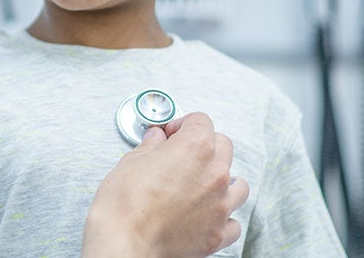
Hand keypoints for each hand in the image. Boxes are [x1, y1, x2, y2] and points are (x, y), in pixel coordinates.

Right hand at [81, 112, 248, 257]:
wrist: (125, 241)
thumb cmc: (125, 204)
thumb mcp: (131, 162)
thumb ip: (150, 147)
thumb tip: (156, 140)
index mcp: (196, 148)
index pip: (201, 121)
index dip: (183, 124)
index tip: (171, 134)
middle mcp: (214, 173)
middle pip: (223, 146)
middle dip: (205, 146)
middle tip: (183, 155)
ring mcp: (220, 205)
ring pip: (239, 185)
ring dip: (224, 181)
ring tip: (203, 185)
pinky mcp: (217, 233)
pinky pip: (234, 223)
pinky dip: (224, 218)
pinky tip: (208, 216)